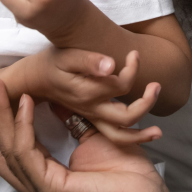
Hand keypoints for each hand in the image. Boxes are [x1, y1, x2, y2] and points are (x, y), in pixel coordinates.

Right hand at [0, 77, 170, 191]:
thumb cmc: (129, 175)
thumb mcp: (95, 138)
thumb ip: (74, 123)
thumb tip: (56, 100)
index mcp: (50, 175)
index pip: (15, 150)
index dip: (5, 121)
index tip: (3, 92)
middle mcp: (41, 184)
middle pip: (2, 151)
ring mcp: (44, 189)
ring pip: (8, 151)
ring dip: (2, 115)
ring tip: (0, 87)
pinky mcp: (52, 188)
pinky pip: (27, 154)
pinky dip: (23, 126)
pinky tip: (26, 104)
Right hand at [9, 48, 161, 139]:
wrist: (33, 81)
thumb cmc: (50, 64)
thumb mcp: (66, 56)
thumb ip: (89, 60)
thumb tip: (112, 64)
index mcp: (88, 92)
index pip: (121, 84)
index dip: (132, 68)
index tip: (133, 53)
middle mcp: (92, 108)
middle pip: (127, 115)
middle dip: (147, 103)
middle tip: (156, 85)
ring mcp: (92, 116)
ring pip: (120, 135)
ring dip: (141, 134)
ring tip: (158, 131)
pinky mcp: (92, 118)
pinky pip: (112, 135)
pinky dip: (130, 138)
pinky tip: (145, 132)